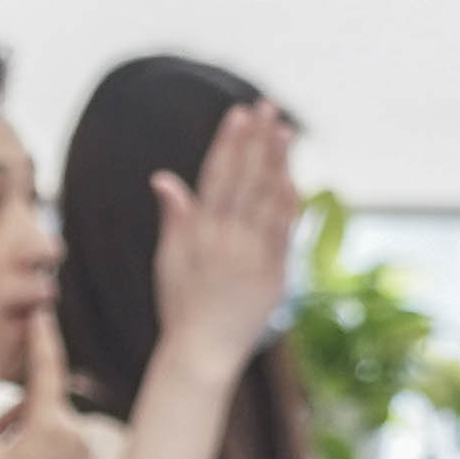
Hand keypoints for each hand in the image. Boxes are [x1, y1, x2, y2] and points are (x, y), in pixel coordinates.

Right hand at [0, 308, 92, 458]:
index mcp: (49, 424)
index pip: (46, 368)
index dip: (42, 337)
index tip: (41, 310)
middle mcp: (73, 429)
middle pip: (37, 400)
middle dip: (10, 414)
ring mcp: (83, 445)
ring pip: (46, 419)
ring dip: (22, 431)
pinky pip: (58, 437)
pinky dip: (37, 445)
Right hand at [149, 99, 301, 377]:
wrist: (201, 351)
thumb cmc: (180, 305)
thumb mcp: (168, 259)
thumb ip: (174, 217)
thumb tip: (163, 178)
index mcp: (198, 233)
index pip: (216, 176)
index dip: (228, 143)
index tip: (237, 114)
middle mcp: (226, 239)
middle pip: (245, 179)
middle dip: (256, 140)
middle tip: (266, 107)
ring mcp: (253, 255)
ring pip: (268, 198)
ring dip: (278, 161)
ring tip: (285, 129)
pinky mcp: (274, 273)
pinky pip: (285, 229)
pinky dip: (291, 201)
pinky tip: (295, 175)